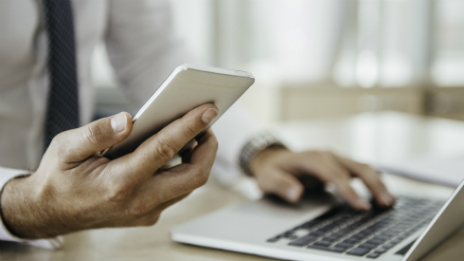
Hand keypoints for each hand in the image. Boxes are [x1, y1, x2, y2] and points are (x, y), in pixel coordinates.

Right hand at [0, 104, 218, 238]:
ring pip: (189, 186)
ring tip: (196, 134)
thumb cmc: (58, 178)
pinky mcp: (148, 215)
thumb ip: (97, 132)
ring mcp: (146, 212)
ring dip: (199, 160)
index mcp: (119, 182)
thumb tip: (127, 119)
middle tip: (207, 124)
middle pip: (193, 176)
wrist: (48, 213)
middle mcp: (139, 201)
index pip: (165, 150)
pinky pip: (177, 192)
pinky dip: (185, 171)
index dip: (189, 127)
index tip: (208, 109)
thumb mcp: (66, 148)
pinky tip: (180, 152)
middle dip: (208, 149)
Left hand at [250, 148, 393, 209]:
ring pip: (362, 167)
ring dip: (377, 182)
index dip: (349, 190)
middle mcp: (327, 155)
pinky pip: (360, 169)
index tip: (361, 206)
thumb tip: (297, 194)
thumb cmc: (273, 170)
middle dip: (372, 184)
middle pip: (355, 167)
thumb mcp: (268, 179)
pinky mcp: (339, 163)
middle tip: (384, 203)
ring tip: (389, 201)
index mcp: (311, 158)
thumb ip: (281, 185)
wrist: (274, 159)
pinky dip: (373, 180)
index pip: (334, 174)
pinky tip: (382, 192)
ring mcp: (335, 158)